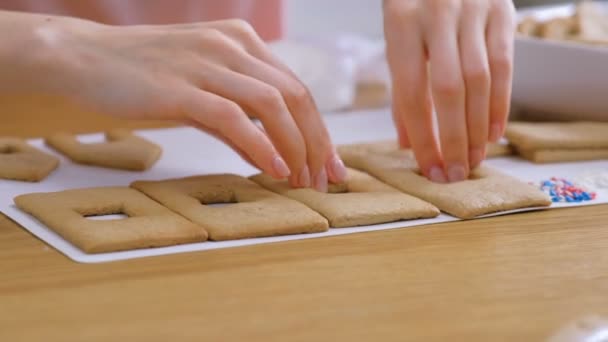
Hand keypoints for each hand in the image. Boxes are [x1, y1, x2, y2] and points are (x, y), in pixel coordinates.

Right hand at [4, 12, 345, 190]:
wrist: (83, 59)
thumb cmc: (142, 77)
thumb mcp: (201, 88)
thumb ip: (238, 116)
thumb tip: (273, 155)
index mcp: (241, 42)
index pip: (296, 88)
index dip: (320, 129)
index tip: (330, 165)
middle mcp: (231, 46)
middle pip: (295, 96)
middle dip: (318, 143)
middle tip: (326, 180)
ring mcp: (205, 63)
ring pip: (272, 105)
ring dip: (296, 148)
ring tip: (302, 181)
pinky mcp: (179, 87)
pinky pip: (234, 118)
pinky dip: (261, 146)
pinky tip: (275, 170)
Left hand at [383, 0, 515, 181]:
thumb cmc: (414, 5)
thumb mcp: (397, 37)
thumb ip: (402, 87)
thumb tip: (407, 142)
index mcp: (401, 23)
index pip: (410, 93)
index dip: (421, 137)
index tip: (429, 168)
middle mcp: (438, 15)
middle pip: (448, 90)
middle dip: (453, 139)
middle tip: (455, 173)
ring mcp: (473, 10)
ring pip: (480, 81)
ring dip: (478, 127)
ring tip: (475, 159)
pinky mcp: (502, 11)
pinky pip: (505, 65)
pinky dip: (500, 103)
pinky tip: (494, 131)